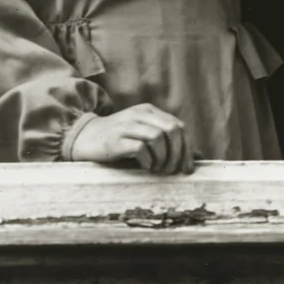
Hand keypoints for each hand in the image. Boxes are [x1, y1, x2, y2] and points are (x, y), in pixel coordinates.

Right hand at [69, 104, 194, 174]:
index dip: (187, 149)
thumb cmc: (118, 139)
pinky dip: (148, 161)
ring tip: (157, 170)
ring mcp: (127, 126)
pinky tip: (145, 167)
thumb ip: (168, 142)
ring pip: (158, 137)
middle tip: (172, 171)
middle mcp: (139, 115)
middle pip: (172, 130)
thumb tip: (199, 156)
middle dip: (178, 154)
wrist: (85, 138)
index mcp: (148, 111)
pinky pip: (141, 148)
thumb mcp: (144, 134)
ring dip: (163, 159)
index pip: (178, 126)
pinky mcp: (116, 140)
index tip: (186, 169)